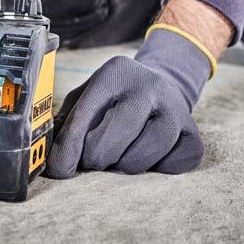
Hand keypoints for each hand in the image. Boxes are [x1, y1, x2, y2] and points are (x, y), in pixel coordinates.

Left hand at [46, 29, 211, 176]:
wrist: (166, 82)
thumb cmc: (116, 98)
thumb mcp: (89, 95)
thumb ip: (67, 121)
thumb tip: (49, 158)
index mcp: (115, 73)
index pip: (85, 115)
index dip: (69, 148)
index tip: (60, 171)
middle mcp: (147, 86)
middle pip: (112, 140)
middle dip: (96, 158)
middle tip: (94, 159)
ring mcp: (175, 109)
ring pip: (141, 158)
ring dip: (125, 165)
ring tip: (121, 155)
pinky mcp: (194, 134)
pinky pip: (170, 167)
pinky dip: (155, 169)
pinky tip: (150, 154)